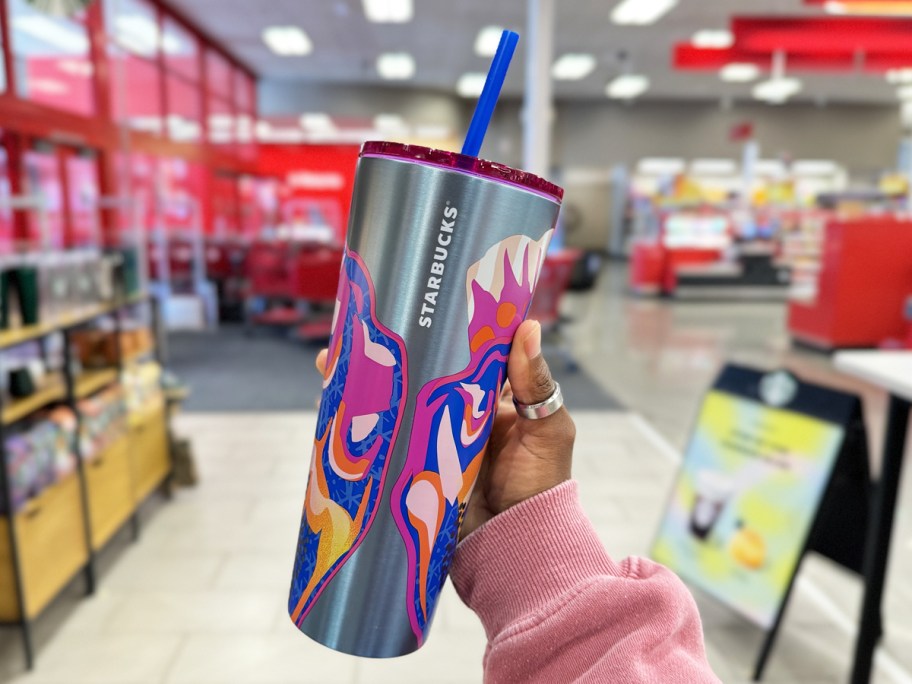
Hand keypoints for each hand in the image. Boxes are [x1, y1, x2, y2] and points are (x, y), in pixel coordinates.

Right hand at [312, 319, 574, 539]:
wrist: (515, 548)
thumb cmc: (541, 487)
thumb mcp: (548, 431)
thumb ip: (534, 384)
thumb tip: (527, 327)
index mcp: (493, 400)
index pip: (467, 354)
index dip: (446, 330)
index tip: (422, 302)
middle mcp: (459, 415)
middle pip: (422, 374)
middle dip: (393, 353)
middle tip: (363, 327)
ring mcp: (433, 440)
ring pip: (398, 403)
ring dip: (368, 383)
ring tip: (333, 361)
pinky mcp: (412, 466)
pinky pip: (386, 439)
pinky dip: (361, 423)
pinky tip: (334, 405)